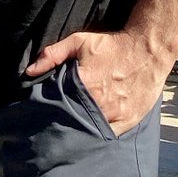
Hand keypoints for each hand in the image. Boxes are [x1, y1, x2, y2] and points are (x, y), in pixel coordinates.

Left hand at [25, 28, 170, 136]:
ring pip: (91, 129)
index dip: (50, 107)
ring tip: (72, 126)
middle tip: (56, 120)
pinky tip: (92, 131)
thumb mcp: (79, 42)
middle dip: (64, 119)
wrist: (147, 50)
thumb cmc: (112, 44)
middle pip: (74, 118)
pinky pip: (110, 134)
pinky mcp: (129, 121)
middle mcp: (100, 103)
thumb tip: (29, 70)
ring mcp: (116, 114)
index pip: (59, 103)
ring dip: (82, 127)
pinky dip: (100, 133)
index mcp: (85, 83)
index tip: (43, 109)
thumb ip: (53, 54)